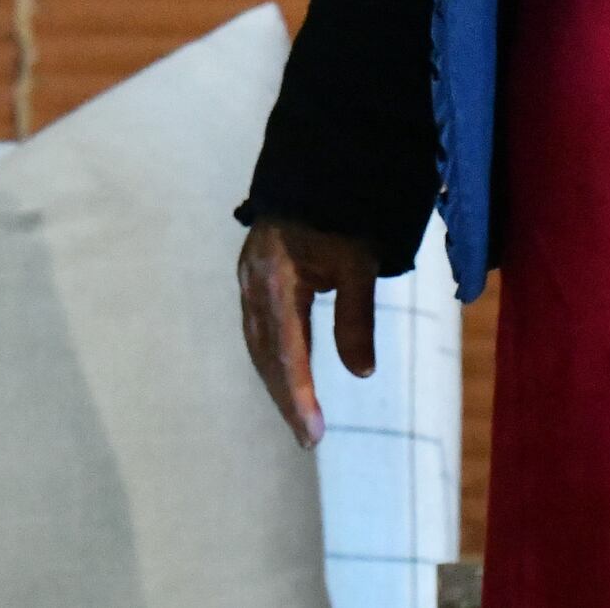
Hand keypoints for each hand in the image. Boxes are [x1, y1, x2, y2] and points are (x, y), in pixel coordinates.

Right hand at [236, 216, 378, 448]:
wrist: (314, 169)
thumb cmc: (342, 214)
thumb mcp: (358, 263)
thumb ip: (357, 316)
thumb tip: (361, 373)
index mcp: (276, 281)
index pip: (287, 352)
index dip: (299, 396)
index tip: (313, 436)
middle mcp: (253, 285)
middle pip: (266, 354)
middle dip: (286, 398)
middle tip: (307, 440)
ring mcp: (248, 280)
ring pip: (258, 344)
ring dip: (277, 382)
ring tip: (298, 417)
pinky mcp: (253, 278)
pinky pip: (258, 329)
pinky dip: (272, 359)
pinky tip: (285, 374)